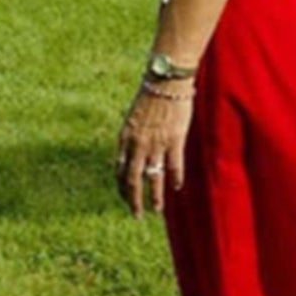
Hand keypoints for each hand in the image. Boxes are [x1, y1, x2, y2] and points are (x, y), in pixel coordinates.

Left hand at [116, 84, 193, 217]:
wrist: (165, 81)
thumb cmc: (150, 95)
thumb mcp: (133, 117)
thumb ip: (132, 136)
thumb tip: (133, 152)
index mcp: (124, 139)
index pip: (118, 171)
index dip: (122, 187)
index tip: (126, 197)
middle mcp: (137, 145)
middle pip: (132, 180)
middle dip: (133, 200)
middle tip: (136, 214)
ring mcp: (156, 144)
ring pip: (153, 178)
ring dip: (154, 196)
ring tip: (156, 210)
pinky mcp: (174, 140)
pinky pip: (173, 166)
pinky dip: (174, 178)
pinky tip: (177, 187)